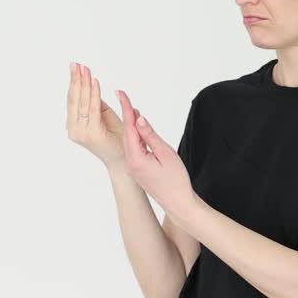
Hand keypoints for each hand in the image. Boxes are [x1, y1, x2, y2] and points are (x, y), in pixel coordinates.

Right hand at [65, 61, 125, 168]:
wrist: (122, 160)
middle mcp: (73, 129)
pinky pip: (93, 109)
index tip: (75, 67)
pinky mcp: (92, 133)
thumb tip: (91, 86)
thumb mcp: (104, 116)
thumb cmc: (115, 137)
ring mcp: (81, 132)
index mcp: (73, 125)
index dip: (73, 83)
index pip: (72, 100)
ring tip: (84, 69)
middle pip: (74, 99)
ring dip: (83, 84)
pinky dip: (93, 94)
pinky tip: (94, 82)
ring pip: (82, 102)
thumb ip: (95, 103)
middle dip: (76, 80)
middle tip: (76, 64)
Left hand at [115, 88, 197, 216]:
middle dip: (126, 115)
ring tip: (132, 109)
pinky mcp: (137, 169)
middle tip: (123, 96)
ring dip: (132, 126)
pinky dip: (136, 136)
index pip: (129, 128)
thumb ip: (151, 136)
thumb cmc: (176, 180)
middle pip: (127, 133)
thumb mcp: (165, 153)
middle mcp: (130, 163)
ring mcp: (132, 167)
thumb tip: (139, 119)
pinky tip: (139, 129)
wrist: (178, 203)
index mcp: (135, 158)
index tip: (120, 93)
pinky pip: (134, 148)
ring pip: (130, 141)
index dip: (126, 109)